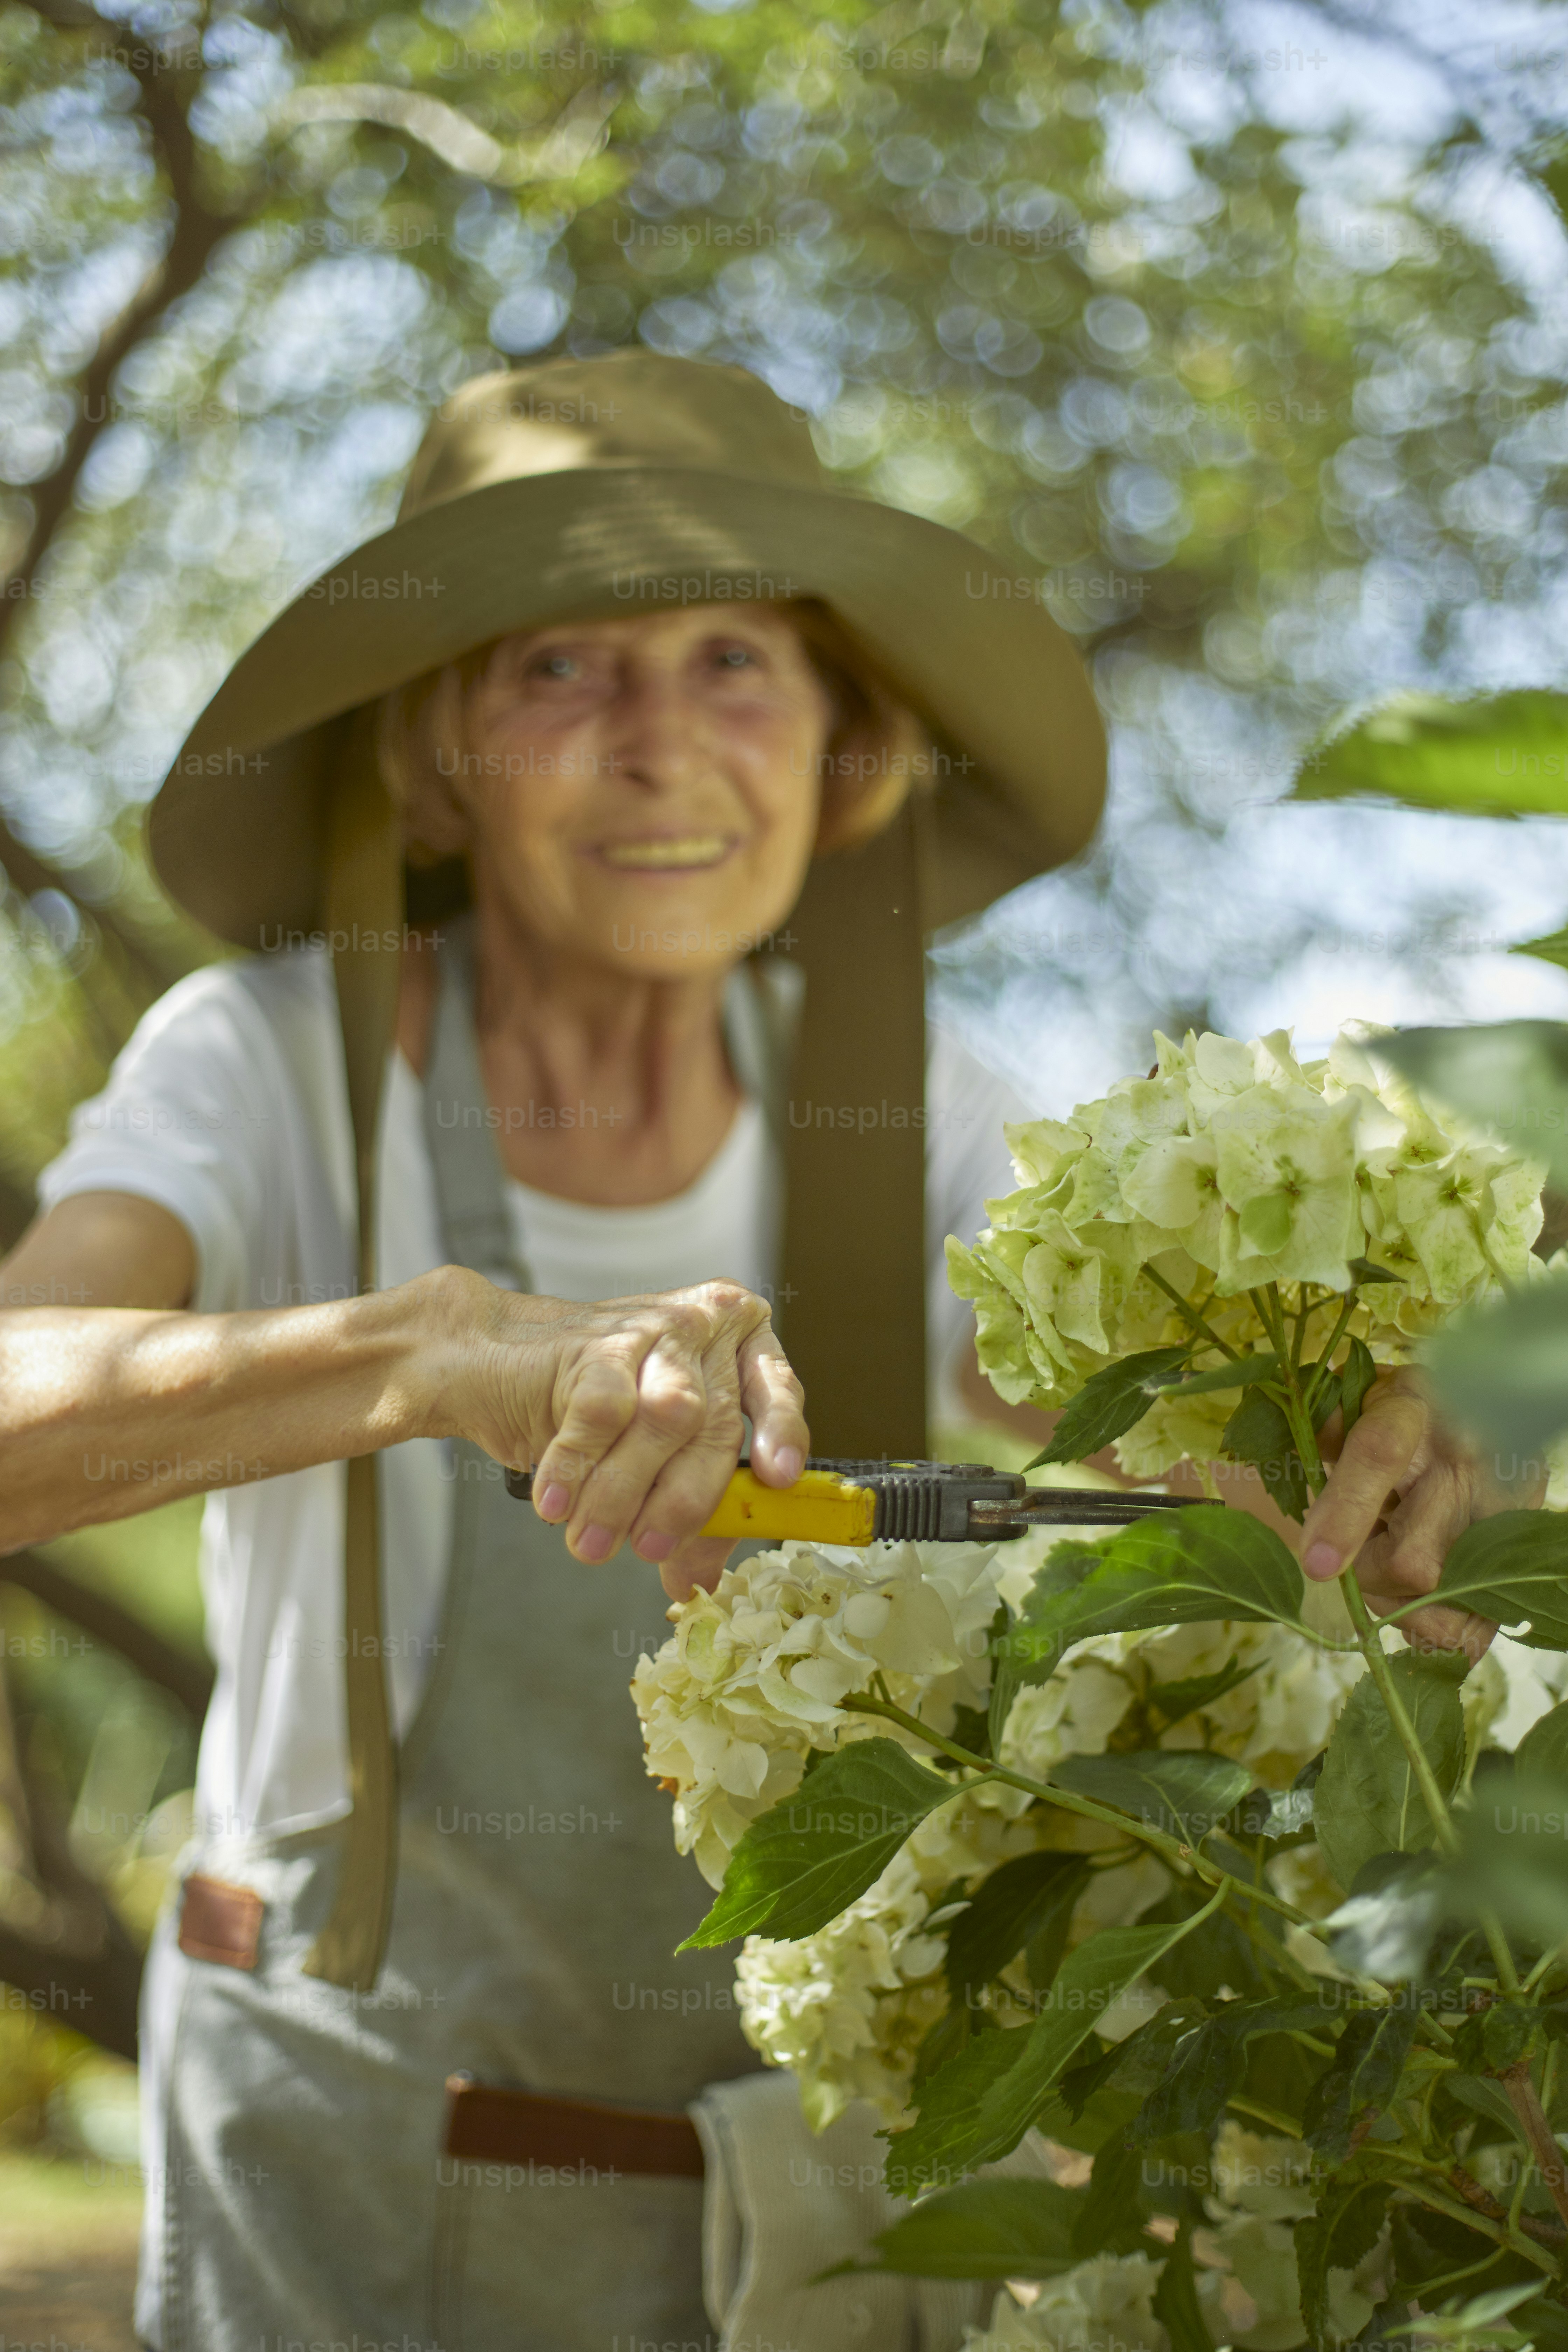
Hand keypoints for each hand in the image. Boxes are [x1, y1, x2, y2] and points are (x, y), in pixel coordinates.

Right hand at [435, 1270, 807, 1598]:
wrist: (492, 1358)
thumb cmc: (583, 1405)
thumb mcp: (651, 1458)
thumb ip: (688, 1511)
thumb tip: (693, 1582)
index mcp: (733, 1346)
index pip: (777, 1388)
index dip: (783, 1432)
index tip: (779, 1478)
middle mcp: (701, 1327)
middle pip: (714, 1422)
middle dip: (684, 1501)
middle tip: (649, 1551)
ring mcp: (651, 1327)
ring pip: (664, 1416)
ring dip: (627, 1493)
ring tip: (593, 1543)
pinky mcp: (595, 1341)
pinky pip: (600, 1411)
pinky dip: (579, 1467)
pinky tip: (557, 1502)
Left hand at [1299, 1365, 1542, 1658]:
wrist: (1470, 1402)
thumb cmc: (1384, 1409)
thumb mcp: (1344, 1399)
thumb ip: (1310, 1429)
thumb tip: (1271, 1464)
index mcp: (1411, 1406)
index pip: (1379, 1456)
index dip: (1345, 1515)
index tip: (1314, 1564)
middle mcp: (1468, 1454)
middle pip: (1414, 1559)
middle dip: (1367, 1572)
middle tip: (1351, 1555)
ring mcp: (1504, 1506)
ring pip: (1444, 1595)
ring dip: (1398, 1600)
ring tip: (1387, 1564)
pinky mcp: (1517, 1548)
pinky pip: (1473, 1626)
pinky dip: (1431, 1624)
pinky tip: (1416, 1596)